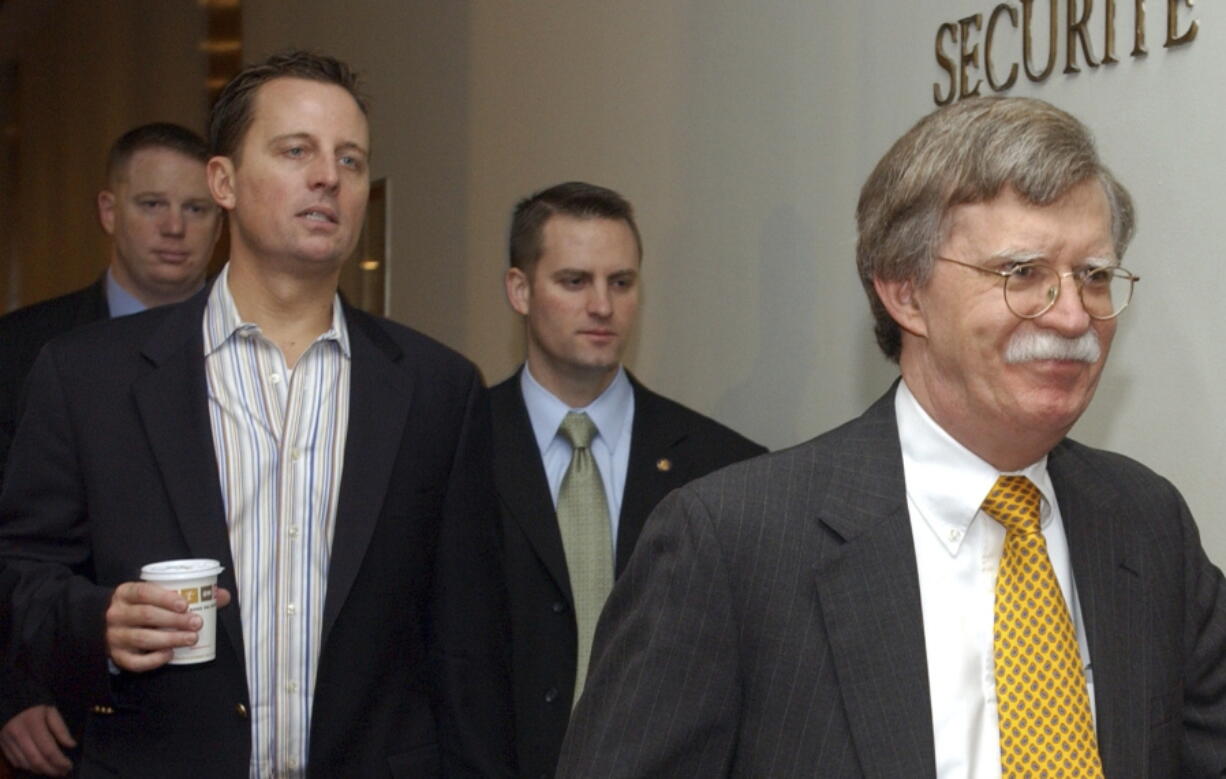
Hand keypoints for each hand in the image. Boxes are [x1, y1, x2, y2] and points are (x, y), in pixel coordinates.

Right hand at [0, 704, 75, 775]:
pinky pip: (17, 762)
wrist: (12, 703)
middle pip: (36, 760)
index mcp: (33, 723)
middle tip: (63, 772)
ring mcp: (8, 741)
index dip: (59, 761)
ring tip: (54, 771)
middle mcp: (18, 734)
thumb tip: (71, 745)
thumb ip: (61, 729)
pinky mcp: (2, 746)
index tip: (69, 766)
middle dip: (51, 770)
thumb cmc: (36, 707)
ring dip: (41, 770)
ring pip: (26, 764)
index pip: (48, 749)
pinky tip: (40, 766)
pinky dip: (30, 767)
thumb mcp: (52, 711)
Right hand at [104, 582, 230, 671]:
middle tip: (196, 623)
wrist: (108, 624)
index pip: (143, 592)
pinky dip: (154, 660)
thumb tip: (222, 596)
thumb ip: (188, 593)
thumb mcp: (155, 594)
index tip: (185, 604)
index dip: (164, 597)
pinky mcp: (117, 656)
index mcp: (125, 593)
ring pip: (142, 638)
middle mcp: (116, 614)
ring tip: (191, 639)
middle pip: (146, 615)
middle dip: (174, 620)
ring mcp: (114, 636)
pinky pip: (135, 662)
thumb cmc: (141, 606)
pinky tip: (170, 654)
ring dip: (170, 639)